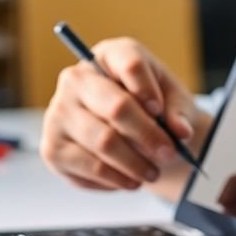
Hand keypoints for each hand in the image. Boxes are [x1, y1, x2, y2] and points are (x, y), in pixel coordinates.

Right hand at [40, 37, 207, 194]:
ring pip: (104, 142)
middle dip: (148, 135)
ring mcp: (59, 113)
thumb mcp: (173, 102)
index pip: (129, 64)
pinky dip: (117, 179)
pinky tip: (130, 179)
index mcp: (110, 56)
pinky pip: (90, 168)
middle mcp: (77, 79)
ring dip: (135, 164)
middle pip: (116, 106)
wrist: (130, 130)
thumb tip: (181, 132)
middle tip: (169, 153)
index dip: (147, 89)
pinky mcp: (53, 148)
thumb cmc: (153, 108)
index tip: (160, 111)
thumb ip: (179, 113)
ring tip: (153, 172)